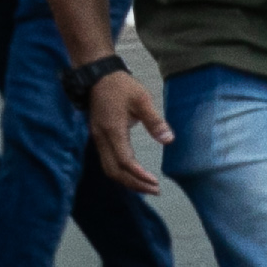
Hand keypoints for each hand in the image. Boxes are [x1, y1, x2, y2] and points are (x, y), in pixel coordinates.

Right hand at [84, 71, 170, 196]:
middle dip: (133, 184)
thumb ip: (155, 121)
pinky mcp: (99, 137)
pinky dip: (121, 172)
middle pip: (113, 171)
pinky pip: (107, 161)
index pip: (124, 160)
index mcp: (112, 130)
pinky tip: (134, 175)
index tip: (154, 182)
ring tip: (147, 187)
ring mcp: (98, 139)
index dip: (138, 174)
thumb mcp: (142, 100)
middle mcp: (102, 138)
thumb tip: (168, 140)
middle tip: (155, 190)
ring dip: (126, 180)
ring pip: (108, 168)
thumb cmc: (122, 87)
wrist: (98, 77)